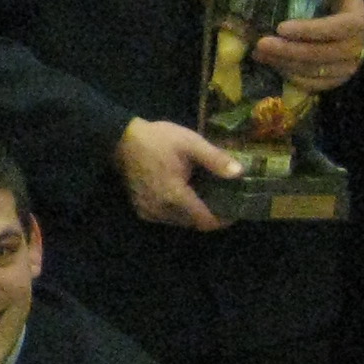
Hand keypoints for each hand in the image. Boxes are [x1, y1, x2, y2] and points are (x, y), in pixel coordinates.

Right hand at [114, 120, 235, 230]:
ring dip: (194, 212)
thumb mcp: (191, 143)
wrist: (123, 140)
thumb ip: (215, 160)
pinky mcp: (142, 210)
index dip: (224, 219)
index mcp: (175, 196)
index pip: (206, 221)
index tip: (236, 209)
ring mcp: (150, 212)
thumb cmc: (159, 140)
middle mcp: (162, 211)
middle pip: (194, 223)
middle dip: (211, 214)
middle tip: (224, 198)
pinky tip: (184, 193)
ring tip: (206, 195)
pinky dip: (179, 210)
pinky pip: (167, 217)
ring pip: (181, 222)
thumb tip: (240, 173)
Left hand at [255, 0, 363, 93]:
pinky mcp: (335, 83)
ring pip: (311, 71)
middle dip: (286, 50)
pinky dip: (290, 76)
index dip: (306, 30)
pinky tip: (272, 65)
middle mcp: (354, 50)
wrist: (358, 39)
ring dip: (283, 63)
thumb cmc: (344, 10)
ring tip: (259, 53)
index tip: (280, 27)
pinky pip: (311, 84)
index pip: (331, 30)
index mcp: (356, 25)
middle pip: (317, 54)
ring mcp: (345, 70)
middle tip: (260, 43)